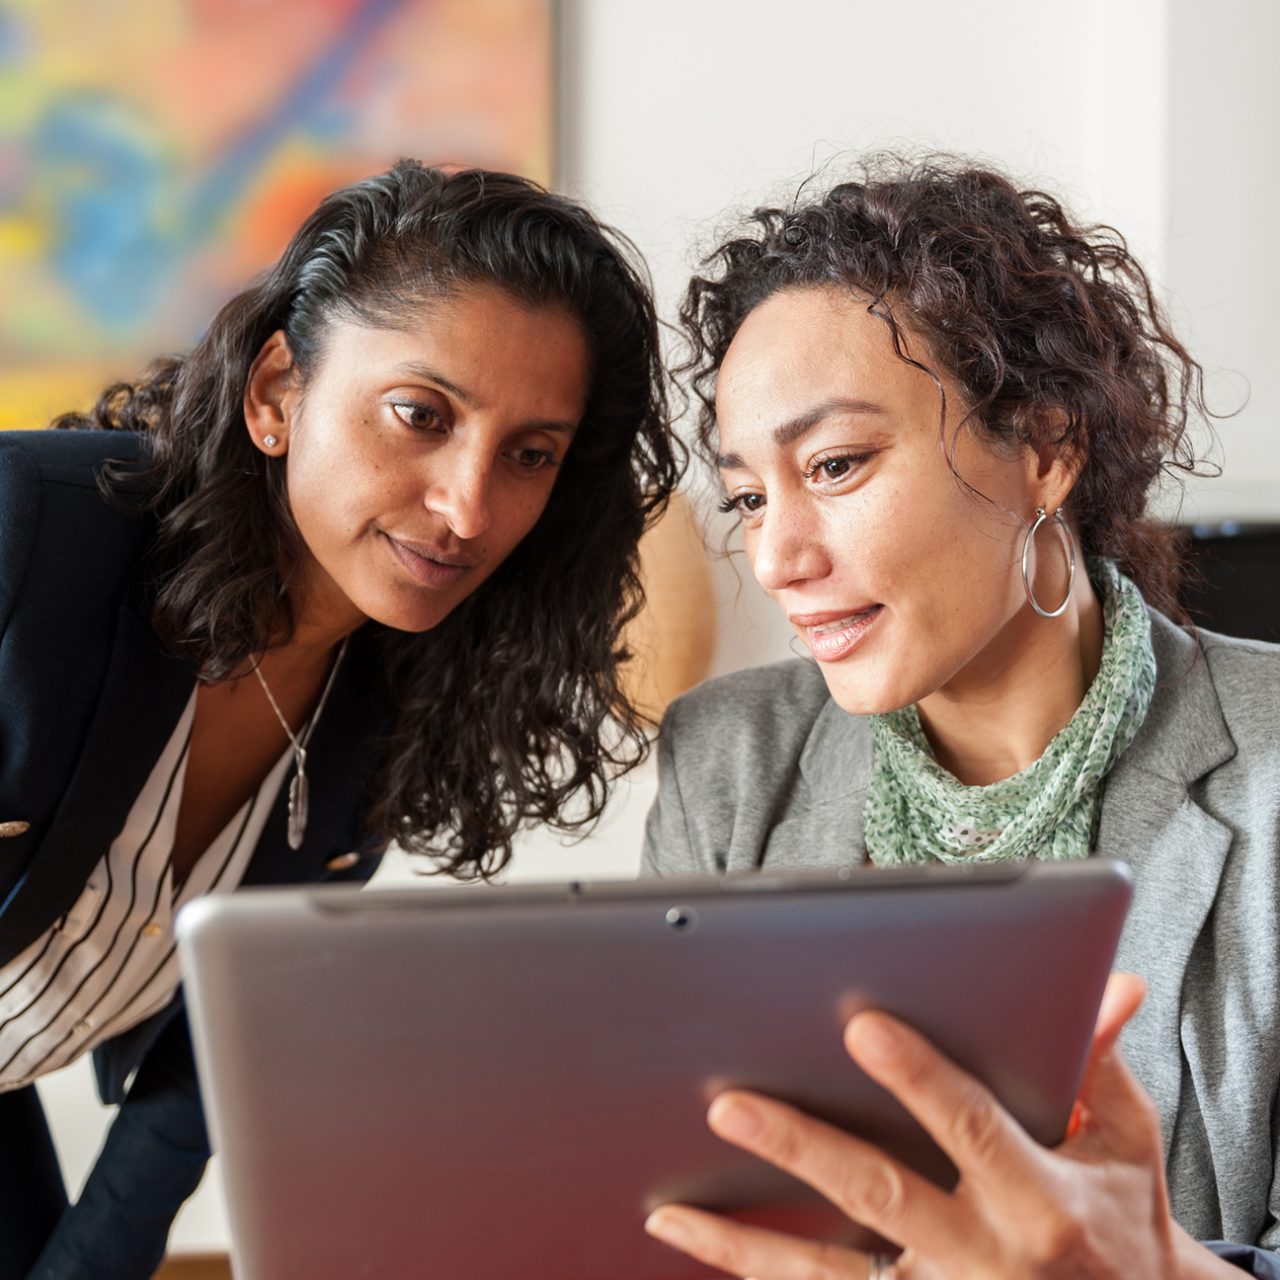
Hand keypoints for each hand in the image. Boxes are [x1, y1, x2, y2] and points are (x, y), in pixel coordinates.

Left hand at [644, 973, 1237, 1278]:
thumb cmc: (1120, 1221)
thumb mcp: (1126, 1142)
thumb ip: (1098, 1062)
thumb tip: (1110, 982)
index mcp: (1041, 1198)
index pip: (969, 1125)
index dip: (917, 1076)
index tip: (859, 1024)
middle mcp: (986, 1258)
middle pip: (879, 1197)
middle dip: (800, 1150)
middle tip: (727, 1107)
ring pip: (833, 1276)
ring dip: (748, 1243)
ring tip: (673, 1212)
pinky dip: (764, 1279)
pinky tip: (705, 1253)